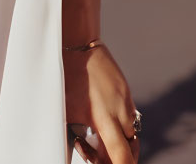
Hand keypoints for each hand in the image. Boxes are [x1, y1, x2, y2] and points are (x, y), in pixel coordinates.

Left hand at [64, 44, 139, 163]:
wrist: (76, 43)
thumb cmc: (64, 77)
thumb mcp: (65, 112)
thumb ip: (79, 138)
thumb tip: (81, 147)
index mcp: (104, 120)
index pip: (122, 158)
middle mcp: (120, 111)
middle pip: (132, 149)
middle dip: (120, 158)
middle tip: (98, 155)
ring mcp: (126, 100)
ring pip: (131, 132)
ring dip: (120, 141)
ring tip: (96, 135)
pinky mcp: (126, 91)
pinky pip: (129, 115)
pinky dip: (119, 124)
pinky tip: (101, 118)